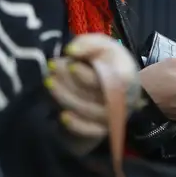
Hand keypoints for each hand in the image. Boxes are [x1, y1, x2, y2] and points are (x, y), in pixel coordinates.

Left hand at [47, 34, 140, 150]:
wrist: (118, 86)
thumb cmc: (108, 62)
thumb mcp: (102, 46)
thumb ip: (88, 44)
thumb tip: (70, 51)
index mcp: (126, 76)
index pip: (107, 79)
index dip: (87, 74)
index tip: (70, 63)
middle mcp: (124, 99)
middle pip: (95, 95)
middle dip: (69, 81)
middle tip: (51, 67)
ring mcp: (113, 117)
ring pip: (88, 111)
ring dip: (65, 97)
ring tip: (49, 82)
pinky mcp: (102, 130)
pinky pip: (90, 132)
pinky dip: (76, 125)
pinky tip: (62, 116)